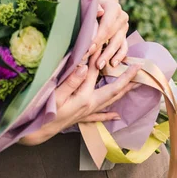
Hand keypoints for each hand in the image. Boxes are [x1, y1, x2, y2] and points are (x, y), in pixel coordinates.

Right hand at [19, 51, 138, 146]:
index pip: (96, 73)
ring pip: (110, 101)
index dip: (100, 59)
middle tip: (138, 68)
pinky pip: (100, 116)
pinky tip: (117, 115)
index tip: (106, 46)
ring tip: (135, 85)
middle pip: (113, 90)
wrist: (39, 131)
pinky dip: (109, 115)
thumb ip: (71, 81)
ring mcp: (87, 112)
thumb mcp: (56, 94)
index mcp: (84, 97)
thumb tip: (85, 67)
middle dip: (126, 78)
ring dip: (123, 92)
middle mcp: (90, 105)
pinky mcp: (82, 118)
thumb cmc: (45, 112)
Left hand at [87, 0, 128, 69]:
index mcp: (114, 7)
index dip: (97, 38)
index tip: (88, 49)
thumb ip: (94, 6)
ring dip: (108, 56)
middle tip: (92, 62)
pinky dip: (119, 56)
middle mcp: (122, 17)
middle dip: (101, 50)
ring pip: (118, 44)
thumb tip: (100, 12)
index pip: (106, 26)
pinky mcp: (125, 35)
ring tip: (99, 66)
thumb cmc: (91, 1)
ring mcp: (125, 27)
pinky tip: (112, 64)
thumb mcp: (90, 0)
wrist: (102, 0)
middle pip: (112, 36)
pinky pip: (124, 47)